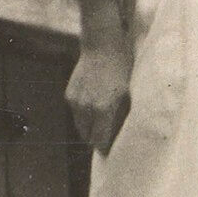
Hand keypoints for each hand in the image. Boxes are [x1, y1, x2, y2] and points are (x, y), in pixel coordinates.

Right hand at [65, 33, 137, 149]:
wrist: (102, 46)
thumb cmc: (121, 68)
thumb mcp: (128, 94)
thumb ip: (121, 116)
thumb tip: (119, 134)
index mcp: (103, 109)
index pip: (100, 140)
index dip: (105, 148)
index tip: (110, 150)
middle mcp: (86, 108)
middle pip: (87, 136)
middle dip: (96, 139)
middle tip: (106, 138)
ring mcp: (75, 101)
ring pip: (80, 126)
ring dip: (89, 128)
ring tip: (100, 124)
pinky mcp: (69, 94)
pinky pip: (76, 113)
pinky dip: (83, 115)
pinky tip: (93, 108)